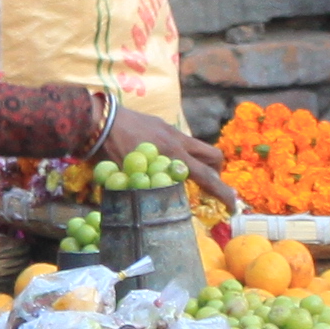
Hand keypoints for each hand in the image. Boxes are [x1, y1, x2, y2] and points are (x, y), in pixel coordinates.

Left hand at [105, 106, 233, 203]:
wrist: (96, 119)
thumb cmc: (108, 151)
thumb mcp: (128, 177)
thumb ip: (146, 189)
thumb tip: (151, 208)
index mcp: (172, 157)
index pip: (207, 177)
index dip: (223, 193)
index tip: (233, 206)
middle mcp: (177, 142)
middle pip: (213, 156)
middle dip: (216, 172)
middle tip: (207, 186)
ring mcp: (170, 130)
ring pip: (197, 147)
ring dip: (198, 161)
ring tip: (184, 175)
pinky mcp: (161, 124)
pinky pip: (180, 141)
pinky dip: (180, 153)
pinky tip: (161, 160)